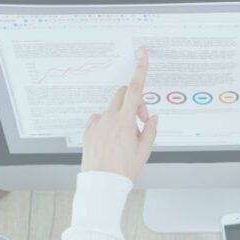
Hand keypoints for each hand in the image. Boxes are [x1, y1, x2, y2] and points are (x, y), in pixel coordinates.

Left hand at [81, 47, 157, 180]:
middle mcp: (109, 119)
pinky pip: (99, 119)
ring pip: (111, 109)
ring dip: (121, 116)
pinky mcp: (88, 131)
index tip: (142, 54)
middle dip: (134, 102)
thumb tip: (151, 117)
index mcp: (125, 122)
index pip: (135, 90)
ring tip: (124, 138)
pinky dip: (107, 124)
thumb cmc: (123, 170)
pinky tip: (111, 140)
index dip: (140, 70)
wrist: (102, 185)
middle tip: (140, 121)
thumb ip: (150, 130)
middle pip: (122, 95)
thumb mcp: (144, 151)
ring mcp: (97, 124)